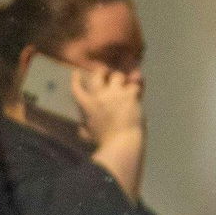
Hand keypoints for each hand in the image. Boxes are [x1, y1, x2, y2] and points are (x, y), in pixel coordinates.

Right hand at [74, 66, 145, 201]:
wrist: (121, 143)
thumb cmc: (104, 142)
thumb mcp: (88, 135)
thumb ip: (84, 128)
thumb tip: (81, 128)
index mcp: (86, 105)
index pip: (76, 87)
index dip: (76, 78)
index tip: (77, 73)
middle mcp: (99, 95)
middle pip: (97, 74)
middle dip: (102, 71)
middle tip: (107, 73)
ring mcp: (115, 94)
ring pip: (118, 76)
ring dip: (122, 79)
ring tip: (126, 83)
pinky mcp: (130, 95)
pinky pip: (135, 85)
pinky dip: (138, 86)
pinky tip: (140, 86)